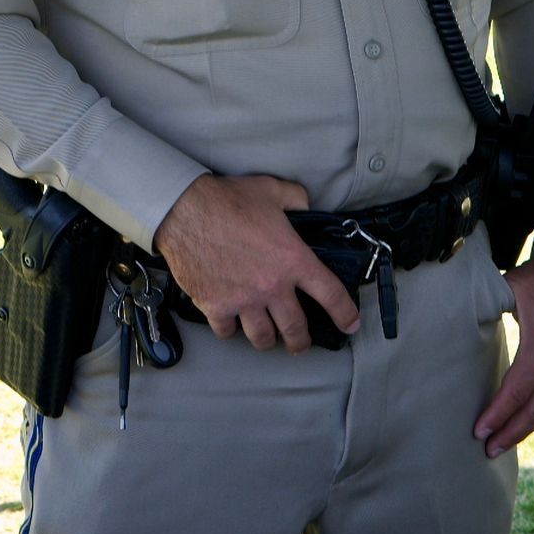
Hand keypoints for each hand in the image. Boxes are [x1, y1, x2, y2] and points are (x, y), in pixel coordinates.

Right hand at [153, 173, 361, 351]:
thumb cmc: (227, 200)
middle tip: (300, 343)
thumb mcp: (271, 190)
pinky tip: (232, 324)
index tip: (349, 324)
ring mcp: (243, 300)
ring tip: (268, 338)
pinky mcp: (215, 306)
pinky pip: (227, 331)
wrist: (183, 210)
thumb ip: (296, 199)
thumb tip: (305, 205)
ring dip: (268, 340)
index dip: (345, 313)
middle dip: (301, 341)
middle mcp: (272, 286)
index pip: (331, 295)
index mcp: (292, 260)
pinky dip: (231, 330)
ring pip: (263, 338)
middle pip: (296, 329)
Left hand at [473, 257, 533, 456]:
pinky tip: (526, 420)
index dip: (498, 414)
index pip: (516, 391)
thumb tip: (455, 312)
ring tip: (505, 442)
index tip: (479, 431)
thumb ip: (486, 304)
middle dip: (511, 432)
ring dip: (527, 427)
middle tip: (488, 451)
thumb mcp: (510, 287)